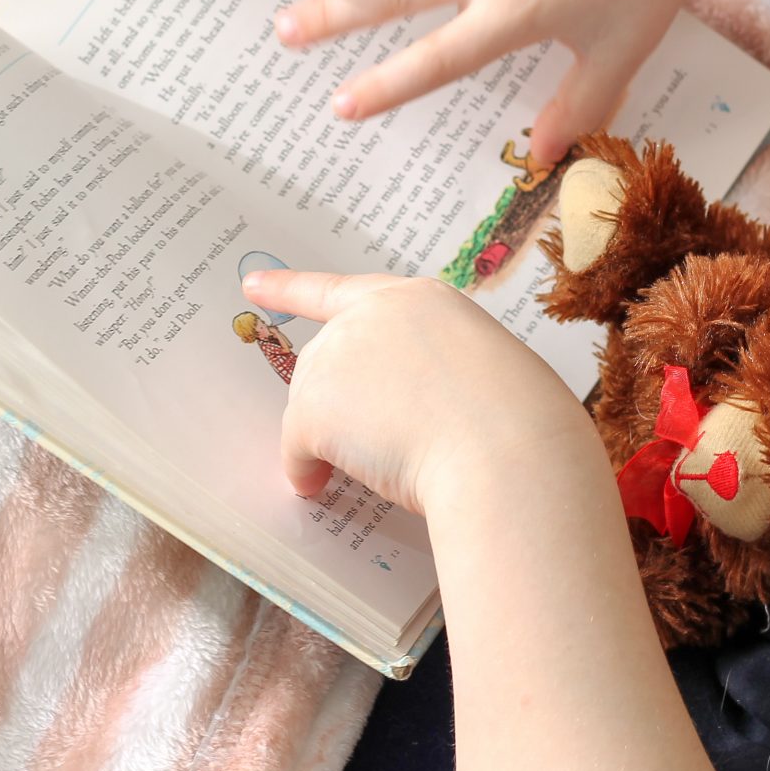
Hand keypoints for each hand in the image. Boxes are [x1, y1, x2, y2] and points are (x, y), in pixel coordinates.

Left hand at [241, 269, 594, 514]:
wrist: (505, 447)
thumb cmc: (517, 420)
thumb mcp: (482, 368)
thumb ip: (434, 371)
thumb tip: (410, 417)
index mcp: (421, 301)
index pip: (343, 291)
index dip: (293, 289)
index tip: (252, 284)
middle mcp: (371, 315)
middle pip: (329, 363)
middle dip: (342, 405)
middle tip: (390, 442)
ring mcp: (339, 356)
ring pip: (314, 408)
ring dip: (338, 441)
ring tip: (396, 463)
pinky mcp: (314, 406)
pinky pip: (296, 449)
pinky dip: (308, 472)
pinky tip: (330, 486)